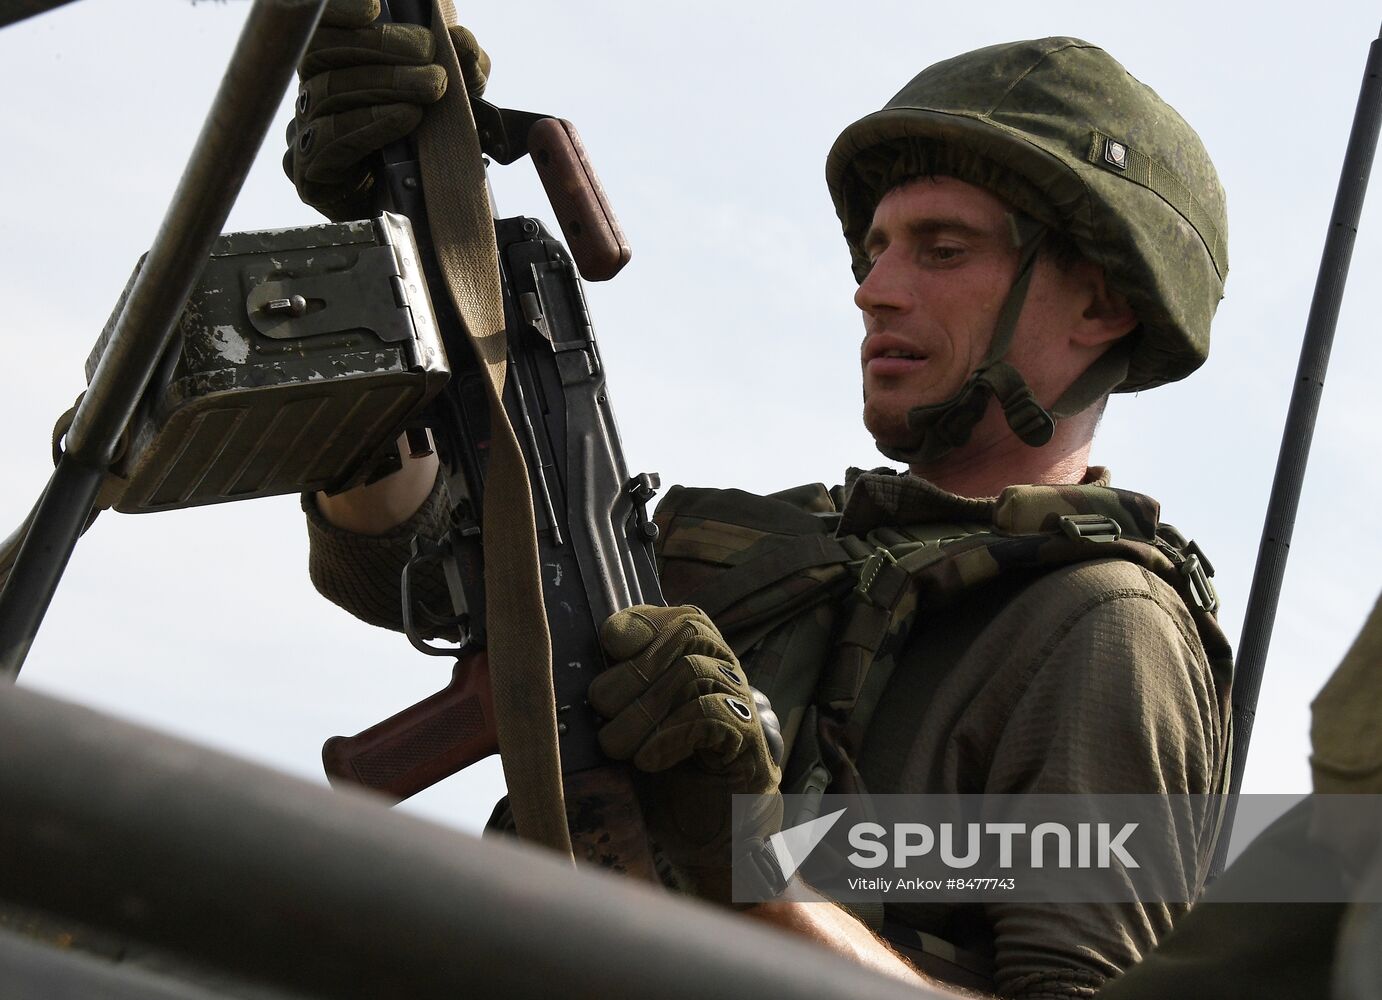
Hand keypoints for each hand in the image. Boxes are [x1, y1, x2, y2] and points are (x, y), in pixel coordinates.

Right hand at [282, 0, 489, 219]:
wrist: (422, 216)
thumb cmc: (431, 150)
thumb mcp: (459, 101)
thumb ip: (463, 66)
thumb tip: (461, 40)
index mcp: (336, 68)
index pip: (321, 27)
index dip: (339, 11)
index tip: (374, 6)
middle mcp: (313, 95)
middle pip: (322, 53)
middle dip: (379, 47)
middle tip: (427, 54)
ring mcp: (306, 134)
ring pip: (328, 93)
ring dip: (385, 85)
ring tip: (429, 87)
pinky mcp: (311, 174)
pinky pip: (330, 140)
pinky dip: (371, 123)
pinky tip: (404, 117)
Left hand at [590, 605, 783, 902]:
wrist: (709, 846)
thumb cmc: (663, 784)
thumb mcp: (626, 732)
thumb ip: (608, 700)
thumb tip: (554, 676)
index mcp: (696, 661)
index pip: (676, 616)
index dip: (637, 626)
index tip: (608, 651)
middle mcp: (724, 674)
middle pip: (685, 635)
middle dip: (631, 673)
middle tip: (602, 714)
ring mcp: (741, 705)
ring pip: (692, 673)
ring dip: (643, 712)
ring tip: (618, 749)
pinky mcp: (748, 744)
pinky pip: (711, 714)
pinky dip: (670, 735)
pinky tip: (648, 761)